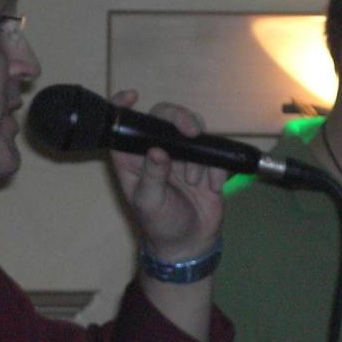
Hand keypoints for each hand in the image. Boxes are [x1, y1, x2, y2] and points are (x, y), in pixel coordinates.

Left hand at [108, 90, 227, 262]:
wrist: (191, 245)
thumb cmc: (161, 225)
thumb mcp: (150, 203)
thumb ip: (152, 176)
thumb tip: (157, 151)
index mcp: (132, 157)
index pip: (124, 125)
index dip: (124, 106)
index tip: (133, 96)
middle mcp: (156, 150)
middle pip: (165, 117)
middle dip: (181, 119)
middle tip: (192, 132)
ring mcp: (182, 154)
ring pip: (193, 130)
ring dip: (199, 153)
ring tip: (196, 182)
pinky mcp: (205, 162)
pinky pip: (215, 150)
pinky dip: (217, 167)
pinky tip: (213, 187)